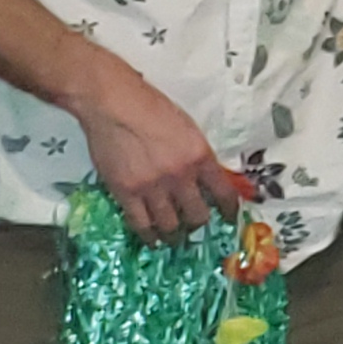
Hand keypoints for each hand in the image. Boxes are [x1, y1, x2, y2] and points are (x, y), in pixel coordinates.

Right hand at [70, 63, 237, 241]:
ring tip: (174, 238)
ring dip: (175, 235)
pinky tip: (153, 240)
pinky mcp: (126, 193)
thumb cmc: (150, 108)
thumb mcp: (187, 129)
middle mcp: (180, 176)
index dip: (230, 211)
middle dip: (198, 224)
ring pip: (170, 226)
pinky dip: (149, 236)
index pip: (224, 193)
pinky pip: (141, 225)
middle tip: (194, 225)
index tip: (229, 218)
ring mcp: (152, 187)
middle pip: (198, 216)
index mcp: (200, 157)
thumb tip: (206, 179)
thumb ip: (197, 156)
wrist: (112, 103)